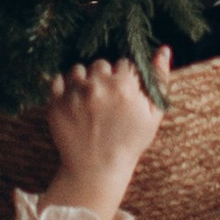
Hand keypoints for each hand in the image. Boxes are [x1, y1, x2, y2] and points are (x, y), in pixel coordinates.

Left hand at [45, 54, 167, 219]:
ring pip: (79, 69)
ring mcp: (74, 94)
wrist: (96, 170)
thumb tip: (164, 49)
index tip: (124, 97)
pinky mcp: (55, 103)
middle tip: (106, 102)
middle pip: (101, 64)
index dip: (125, 80)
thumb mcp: (153, 114)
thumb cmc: (129, 142)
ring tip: (89, 103)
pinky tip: (74, 104)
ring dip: (84, 80)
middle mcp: (98, 85)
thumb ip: (159, 79)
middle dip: (104, 78)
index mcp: (124, 85)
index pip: (125, 64)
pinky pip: (58, 80)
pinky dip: (65, 88)